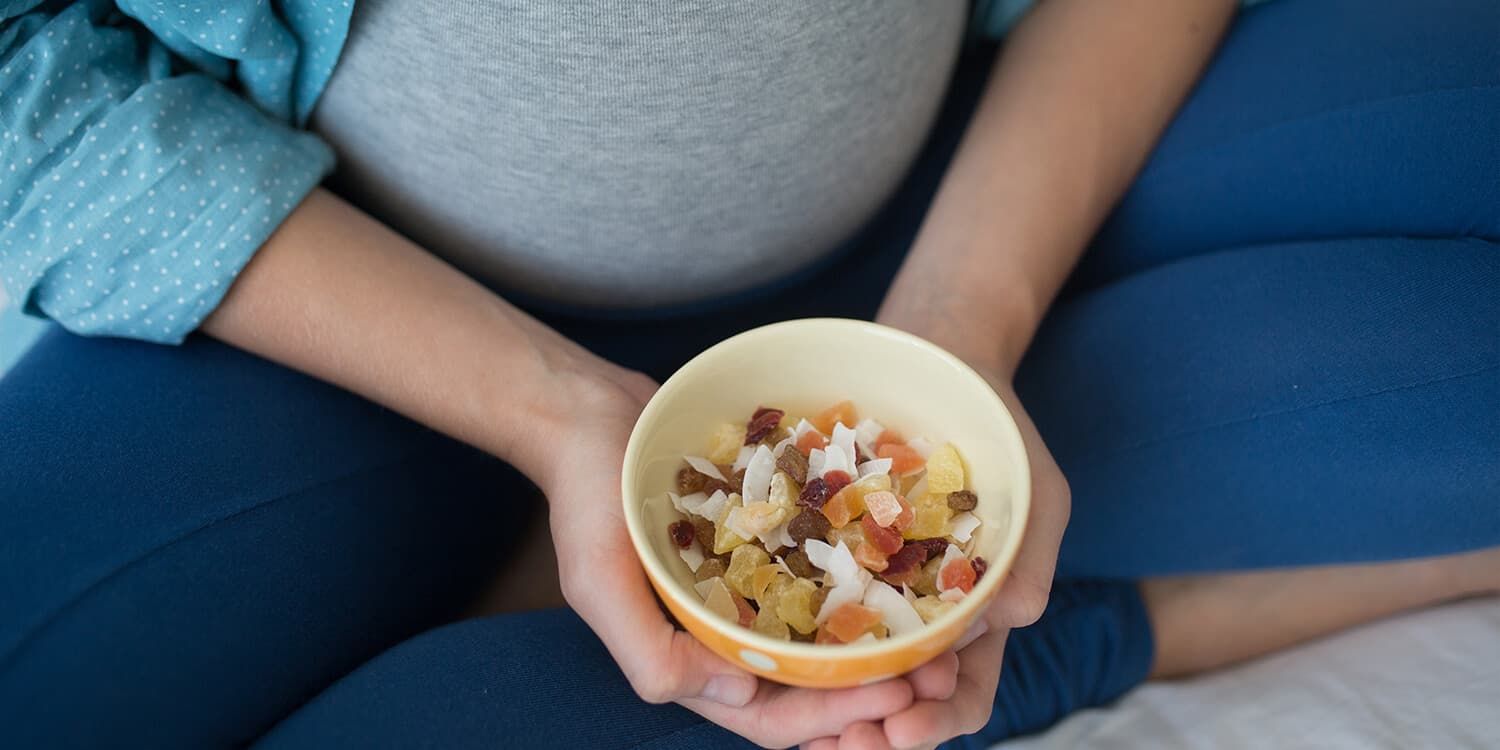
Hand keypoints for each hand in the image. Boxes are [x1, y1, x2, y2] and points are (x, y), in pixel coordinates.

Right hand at [540, 365, 929, 746]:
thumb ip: (652, 653)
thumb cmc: (586, 492)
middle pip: (812, 685)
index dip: (834, 720)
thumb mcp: (599, 579)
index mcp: (687, 658)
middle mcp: (726, 632)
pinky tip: (907, 562)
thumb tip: (737, 696)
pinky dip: (863, 579)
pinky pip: (822, 570)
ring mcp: (749, 587)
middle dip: (873, 689)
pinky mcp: (769, 540)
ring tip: (940, 627)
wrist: (591, 410)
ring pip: (826, 634)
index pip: (772, 718)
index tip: (897, 693)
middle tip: (939, 669)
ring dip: (879, 641)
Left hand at [801, 374, 1071, 748]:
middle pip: (899, 700)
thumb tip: (1012, 617)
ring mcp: (870, 592)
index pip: (964, 694)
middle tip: (841, 746)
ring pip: (848, 672)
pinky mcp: (824, 559)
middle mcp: (920, 620)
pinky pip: (803, 610)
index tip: (902, 726)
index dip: (936, 721)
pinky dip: (790, 647)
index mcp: (977, 619)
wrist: (942, 366)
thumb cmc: (1001, 436)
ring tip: (802, 731)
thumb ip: (1028, 557)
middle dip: (873, 733)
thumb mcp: (1036, 493)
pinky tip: (760, 660)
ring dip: (828, 710)